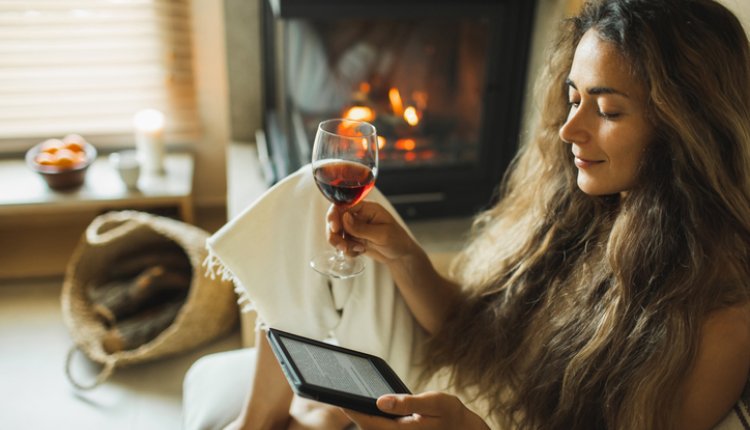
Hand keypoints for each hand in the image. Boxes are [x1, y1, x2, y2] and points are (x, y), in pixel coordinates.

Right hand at [326, 201, 418, 264]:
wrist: (401, 256)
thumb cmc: (397, 241)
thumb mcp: (382, 234)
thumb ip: (362, 228)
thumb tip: (344, 217)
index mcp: (367, 208)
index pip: (344, 205)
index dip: (335, 216)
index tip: (335, 229)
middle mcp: (359, 215)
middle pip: (336, 219)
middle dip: (335, 234)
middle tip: (342, 247)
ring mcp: (355, 227)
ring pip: (337, 233)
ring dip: (342, 244)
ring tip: (357, 250)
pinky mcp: (354, 239)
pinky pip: (342, 244)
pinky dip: (348, 250)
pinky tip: (360, 252)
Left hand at [341, 392, 489, 429]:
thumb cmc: (451, 415)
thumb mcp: (433, 402)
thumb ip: (407, 403)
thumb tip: (380, 400)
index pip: (370, 422)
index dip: (354, 409)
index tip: (341, 397)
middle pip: (368, 427)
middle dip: (355, 412)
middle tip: (342, 394)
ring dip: (364, 417)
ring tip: (354, 399)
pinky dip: (374, 421)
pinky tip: (373, 409)